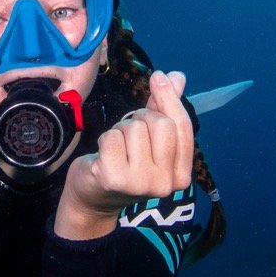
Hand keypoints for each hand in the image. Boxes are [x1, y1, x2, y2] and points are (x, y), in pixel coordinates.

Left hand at [56, 70, 193, 239]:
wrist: (92, 199)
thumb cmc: (124, 165)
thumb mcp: (149, 141)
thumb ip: (164, 110)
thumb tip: (178, 77)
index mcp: (180, 176)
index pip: (182, 127)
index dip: (170, 98)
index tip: (158, 77)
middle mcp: (164, 183)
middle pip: (161, 124)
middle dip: (142, 117)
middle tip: (130, 132)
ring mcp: (140, 183)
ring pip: (135, 128)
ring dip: (121, 130)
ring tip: (117, 148)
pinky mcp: (114, 178)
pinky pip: (112, 137)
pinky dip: (105, 139)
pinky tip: (103, 156)